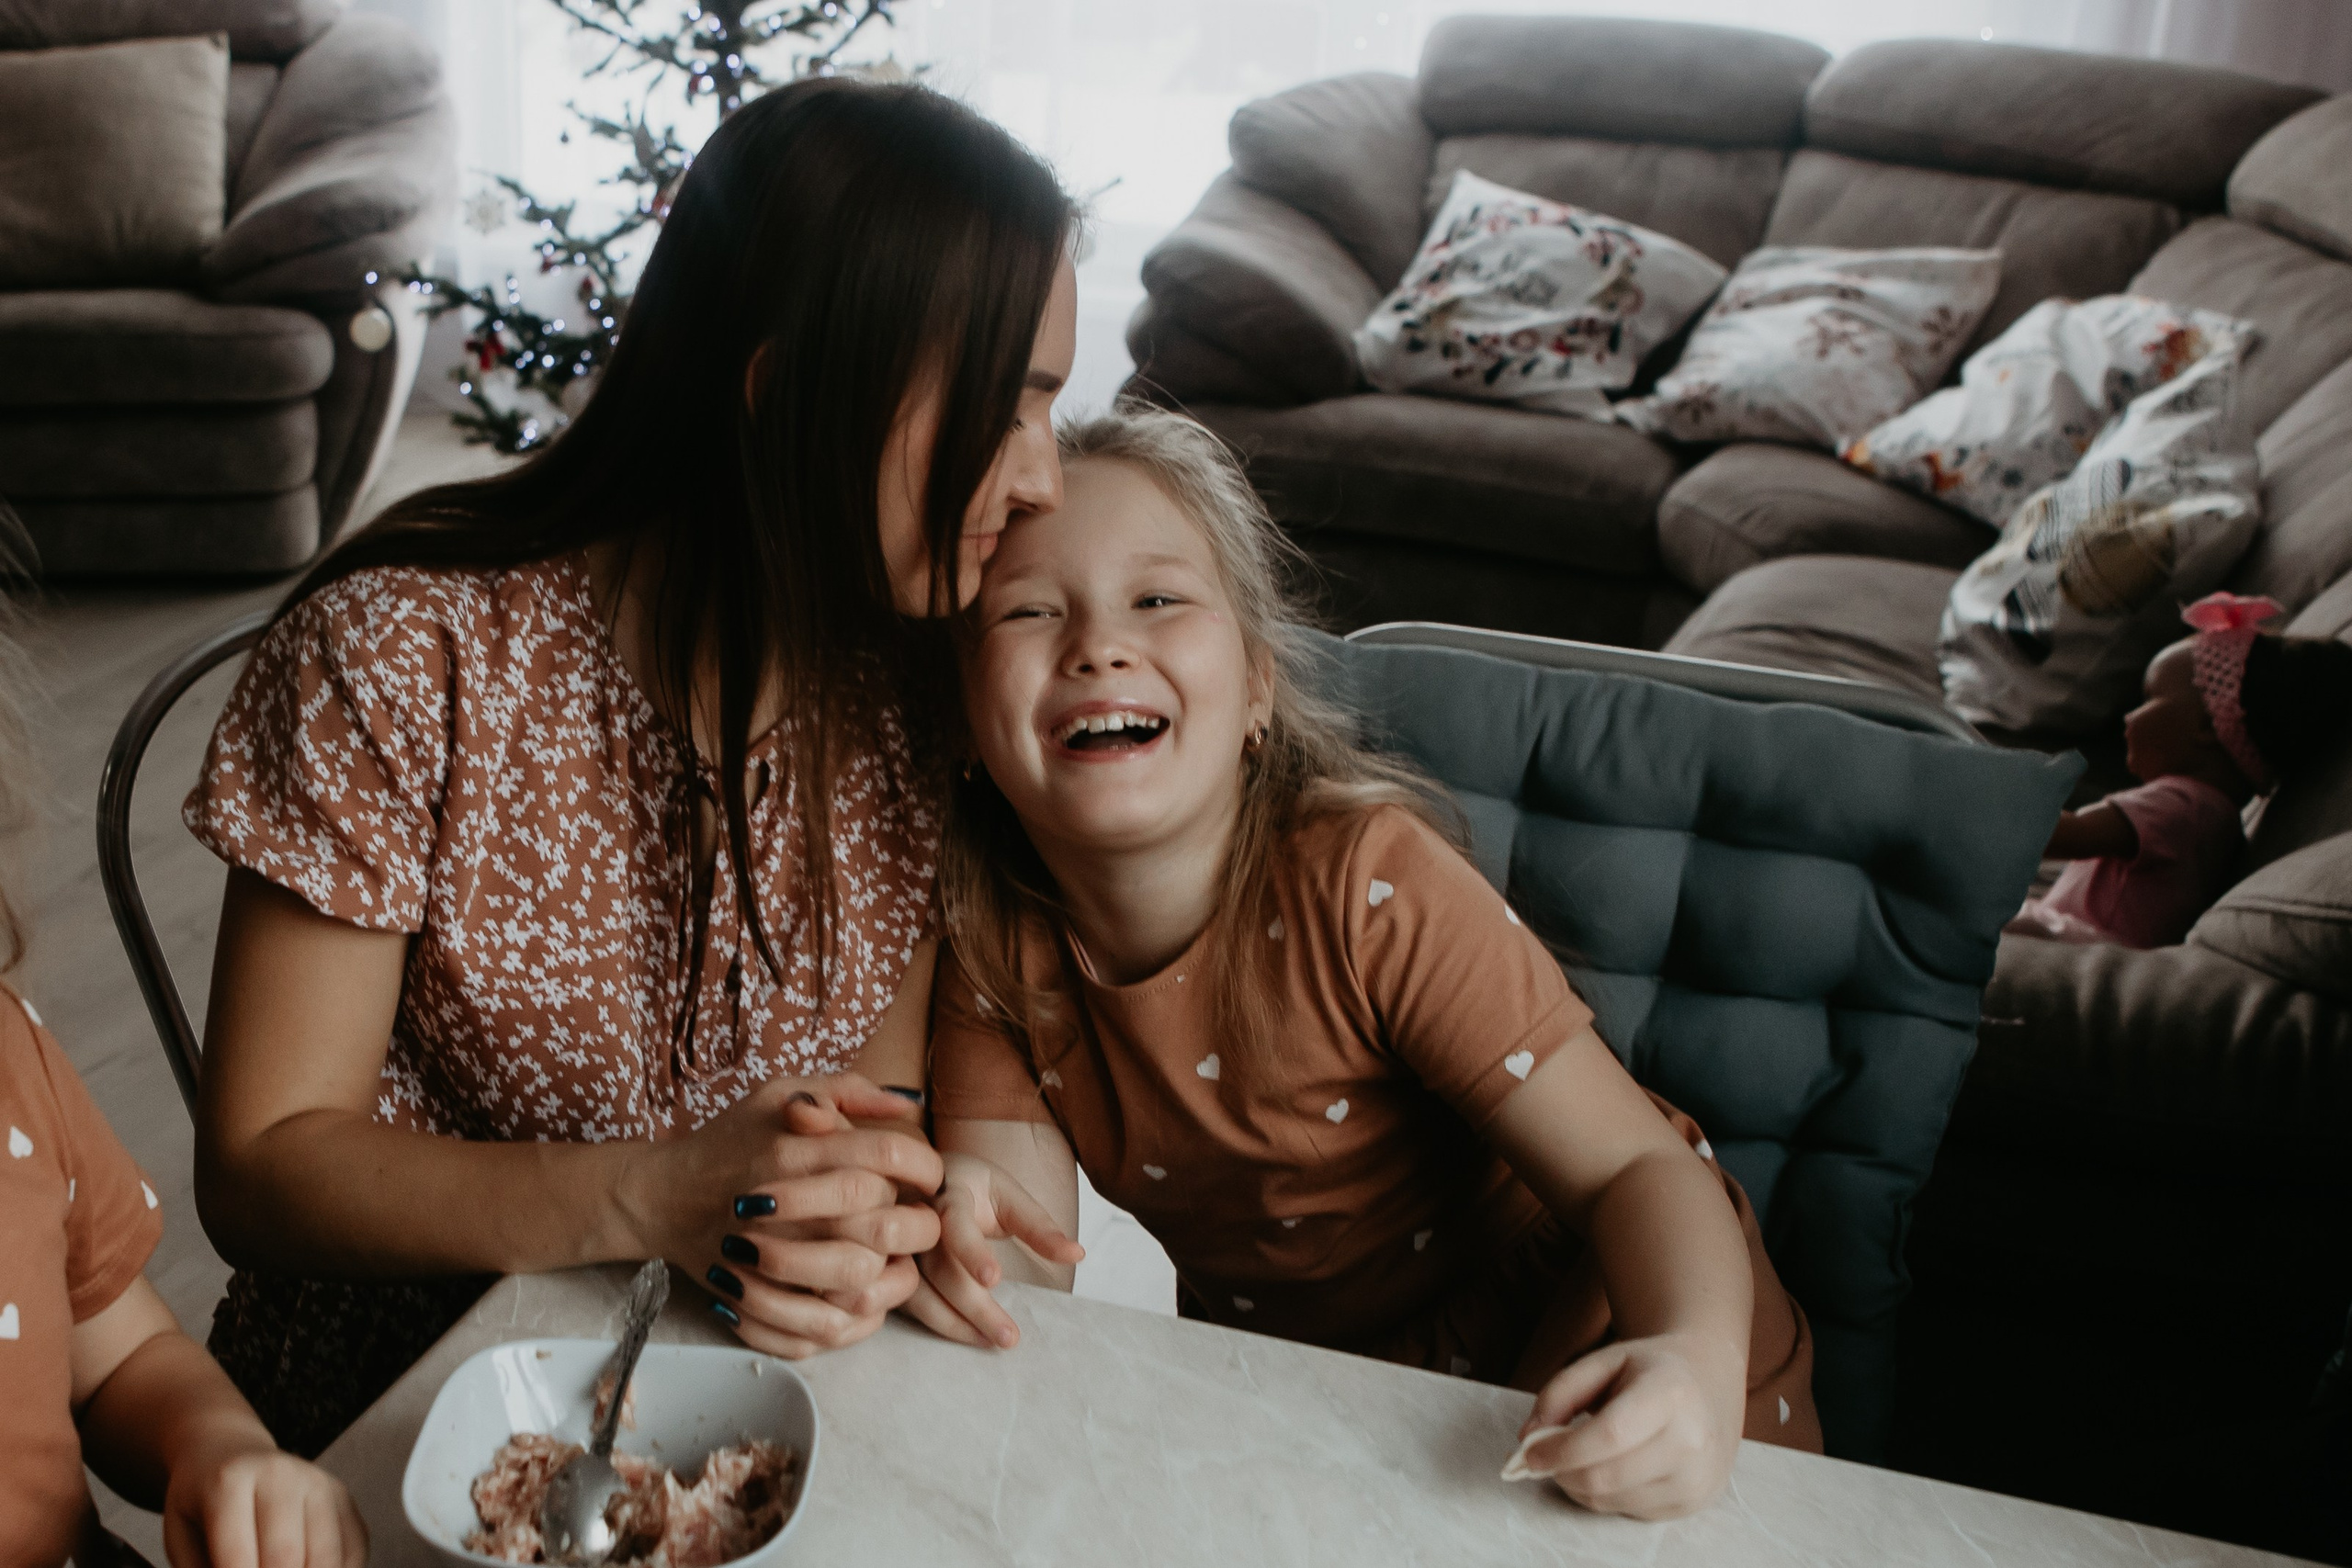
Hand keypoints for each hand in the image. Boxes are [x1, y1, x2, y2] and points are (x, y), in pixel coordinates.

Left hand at [162, 1434, 365, 1567]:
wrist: (229, 1452)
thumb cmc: (201, 1501)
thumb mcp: (179, 1536)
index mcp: (230, 1482)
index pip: (237, 1559)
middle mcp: (282, 1475)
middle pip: (287, 1559)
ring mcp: (320, 1483)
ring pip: (326, 1559)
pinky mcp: (344, 1497)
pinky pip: (354, 1550)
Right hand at [616, 1073, 944, 1358]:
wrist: (662, 1197)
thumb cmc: (730, 1140)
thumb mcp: (780, 1094)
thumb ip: (847, 1091)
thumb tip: (909, 1103)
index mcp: (794, 1149)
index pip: (888, 1154)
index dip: (925, 1167)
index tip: (930, 1177)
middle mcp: (783, 1205)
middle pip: (884, 1225)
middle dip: (920, 1227)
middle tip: (922, 1224)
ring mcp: (765, 1262)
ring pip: (861, 1284)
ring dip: (894, 1279)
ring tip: (897, 1264)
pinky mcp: (754, 1307)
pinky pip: (824, 1330)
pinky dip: (854, 1323)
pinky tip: (861, 1300)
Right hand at [902, 1152, 1083, 1348]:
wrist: (922, 1174)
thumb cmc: (973, 1185)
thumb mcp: (1008, 1194)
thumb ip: (1039, 1225)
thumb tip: (1078, 1255)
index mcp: (947, 1194)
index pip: (955, 1224)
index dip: (971, 1251)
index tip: (994, 1279)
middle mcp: (914, 1221)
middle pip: (940, 1269)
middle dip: (974, 1307)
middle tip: (1009, 1337)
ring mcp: (897, 1247)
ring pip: (918, 1292)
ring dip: (954, 1323)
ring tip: (991, 1342)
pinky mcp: (890, 1268)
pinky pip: (906, 1302)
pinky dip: (935, 1322)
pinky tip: (964, 1335)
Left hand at [1510, 1332, 1742, 1519]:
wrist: (1709, 1383)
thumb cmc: (1649, 1369)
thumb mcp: (1604, 1360)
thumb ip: (1560, 1392)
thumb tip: (1527, 1438)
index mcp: (1671, 1394)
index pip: (1608, 1436)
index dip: (1560, 1450)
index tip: (1527, 1453)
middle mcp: (1692, 1441)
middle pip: (1606, 1476)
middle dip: (1561, 1472)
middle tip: (1543, 1457)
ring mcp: (1696, 1478)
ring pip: (1611, 1500)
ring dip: (1579, 1484)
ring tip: (1578, 1456)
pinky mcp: (1693, 1503)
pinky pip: (1628, 1510)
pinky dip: (1604, 1494)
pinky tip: (1611, 1466)